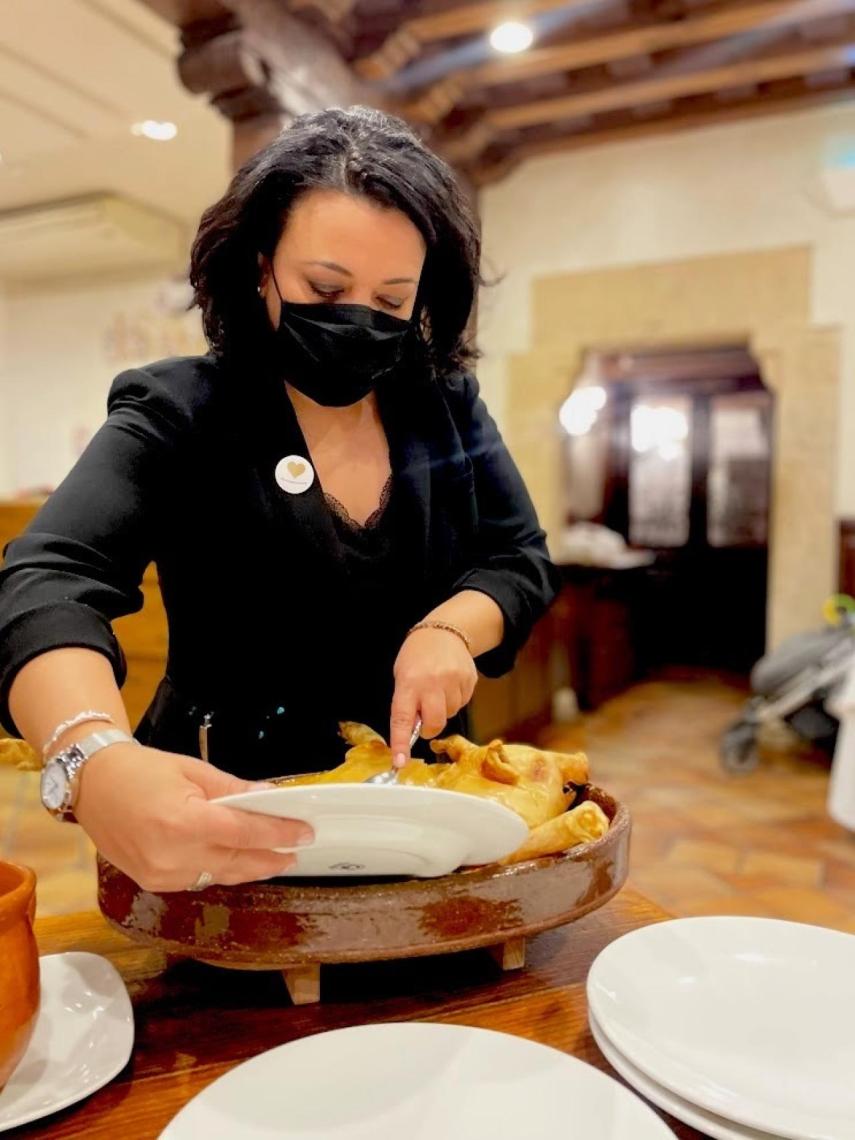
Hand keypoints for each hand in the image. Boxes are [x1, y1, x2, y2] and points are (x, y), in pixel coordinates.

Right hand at [74, 744, 312, 891]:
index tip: (304, 832)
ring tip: (276, 859)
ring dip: (250, 868)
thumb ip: (233, 790)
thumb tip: (269, 799)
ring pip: (220, 875)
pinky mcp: (153, 882)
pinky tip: (239, 862)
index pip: (244, 833)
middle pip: (237, 862)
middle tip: (297, 850)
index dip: (278, 833)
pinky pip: (198, 879)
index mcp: (184, 822)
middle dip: (270, 857)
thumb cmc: (142, 770)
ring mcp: (161, 874)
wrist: (92, 785)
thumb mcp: (193, 771)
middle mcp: (173, 855)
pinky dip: (221, 870)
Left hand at [390, 628, 477, 763]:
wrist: (444, 631)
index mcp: (409, 682)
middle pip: (434, 723)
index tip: (399, 761)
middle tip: (424, 718)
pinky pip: (462, 704)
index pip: (402, 718)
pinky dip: (454, 700)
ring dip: (442, 710)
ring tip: (437, 690)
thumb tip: (412, 731)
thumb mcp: (402, 675)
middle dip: (429, 728)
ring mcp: (454, 681)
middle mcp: (432, 683)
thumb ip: (406, 701)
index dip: (401, 742)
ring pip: (449, 715)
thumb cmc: (417, 656)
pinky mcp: (470, 681)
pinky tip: (449, 685)